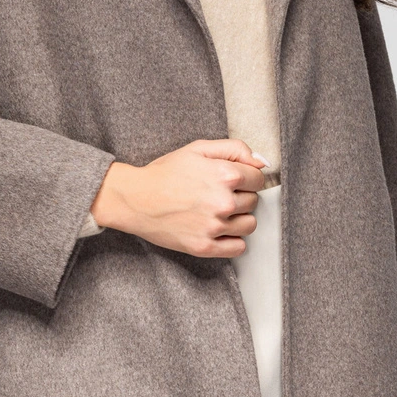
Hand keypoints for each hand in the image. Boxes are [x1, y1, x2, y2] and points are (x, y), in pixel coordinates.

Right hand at [90, 139, 267, 256]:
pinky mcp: (204, 246)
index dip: (248, 178)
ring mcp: (214, 226)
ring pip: (250, 225)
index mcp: (225, 175)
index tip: (236, 181)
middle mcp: (223, 202)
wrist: (136, 199)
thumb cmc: (165, 173)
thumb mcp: (198, 149)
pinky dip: (233, 240)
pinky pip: (238, 247)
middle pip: (254, 202)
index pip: (259, 180)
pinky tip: (220, 230)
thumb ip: (234, 149)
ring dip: (239, 218)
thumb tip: (261, 163)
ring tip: (220, 212)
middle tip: (220, 195)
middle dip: (241, 197)